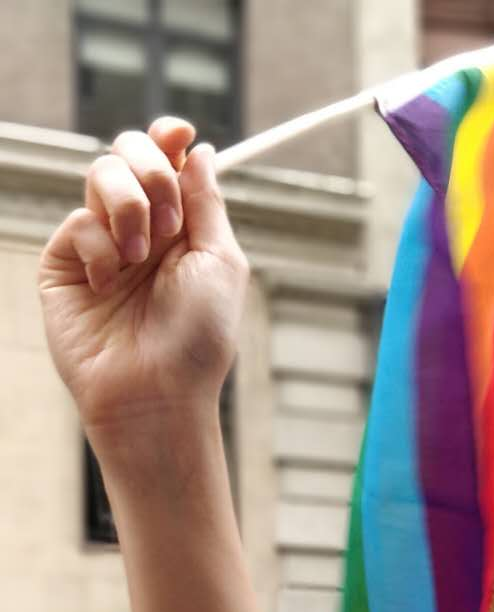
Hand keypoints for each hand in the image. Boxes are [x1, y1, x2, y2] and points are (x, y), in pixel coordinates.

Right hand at [38, 117, 247, 446]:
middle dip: (150, 171)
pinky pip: (79, 222)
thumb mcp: (221, 263)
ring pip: (100, 174)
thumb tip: (199, 149)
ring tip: (139, 259)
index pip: (168, 161)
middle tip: (166, 221)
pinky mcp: (66, 264)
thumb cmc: (198, 340)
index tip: (178, 132)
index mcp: (183, 228)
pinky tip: (110, 286)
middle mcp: (142, 230)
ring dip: (128, 207)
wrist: (156, 392)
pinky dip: (101, 248)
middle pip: (130, 152)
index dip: (169, 137)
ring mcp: (102, 244)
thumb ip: (208, 203)